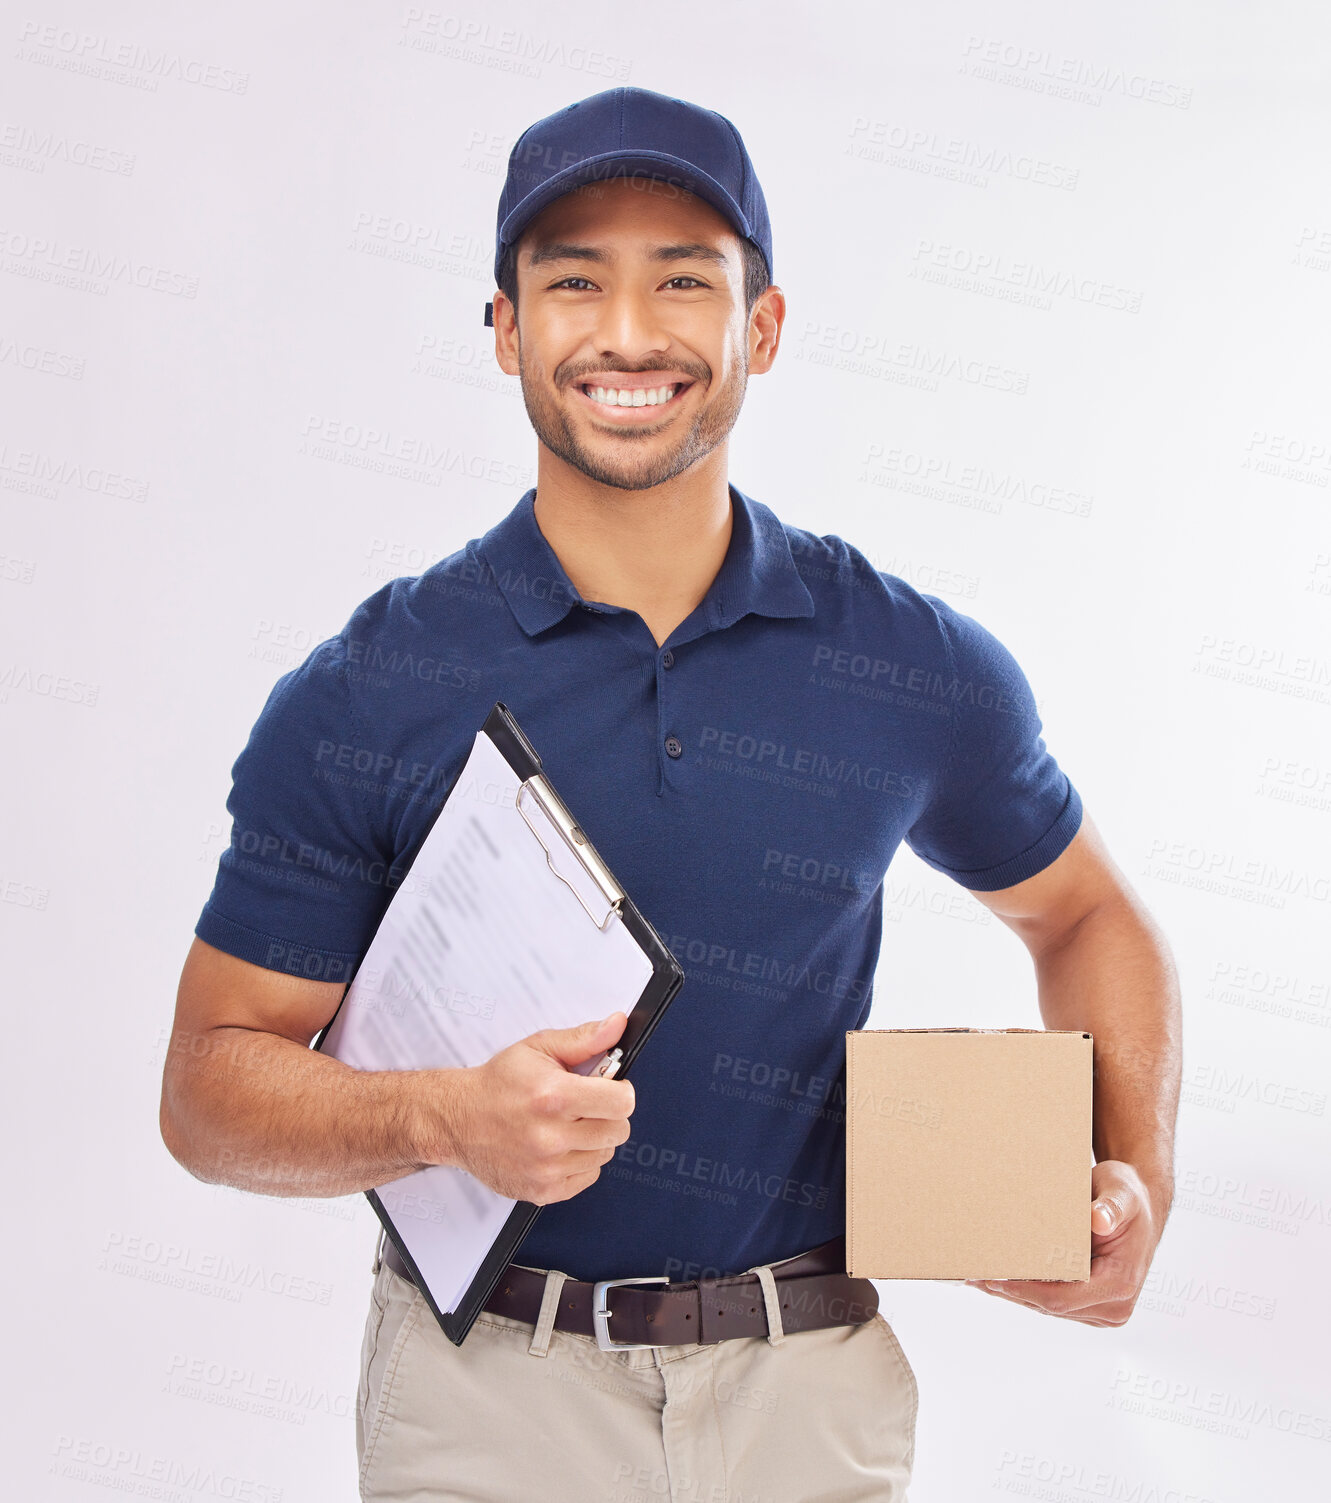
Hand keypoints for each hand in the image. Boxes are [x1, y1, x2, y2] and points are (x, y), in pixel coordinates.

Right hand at [448, 1012, 634, 1204]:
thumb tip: (617, 1025)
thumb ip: (583, 1039)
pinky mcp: (542, 1191)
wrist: (457, 1120)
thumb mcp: (538, 1049)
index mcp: (553, 1096)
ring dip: (594, 1138)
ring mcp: (546, 1168)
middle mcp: (550, 1136)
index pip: (622, 1103)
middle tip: (586, 1105)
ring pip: (604, 1154)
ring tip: (568, 1124)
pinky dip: (579, 1161)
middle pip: (619, 1131)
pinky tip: (559, 1146)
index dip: (621, 1091)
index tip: (610, 1088)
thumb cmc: (498, 1084)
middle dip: (609, 1114)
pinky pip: (588, 1177)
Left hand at [965, 1160, 1163, 1325]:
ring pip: (1048, 1307)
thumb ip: (1111, 1207)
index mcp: (1120, 1284)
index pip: (1062, 1298)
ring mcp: (1102, 1308)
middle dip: (1012, 1292)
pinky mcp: (1091, 1304)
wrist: (1140, 1205)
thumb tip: (1098, 1220)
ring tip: (978, 1277)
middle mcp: (1114, 1305)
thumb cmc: (1129, 1197)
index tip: (994, 1278)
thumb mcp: (1122, 1192)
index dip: (1024, 1291)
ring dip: (1015, 1293)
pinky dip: (1027, 1290)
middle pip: (1051, 1307)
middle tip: (973, 1276)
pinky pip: (1053, 1301)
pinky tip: (1000, 1278)